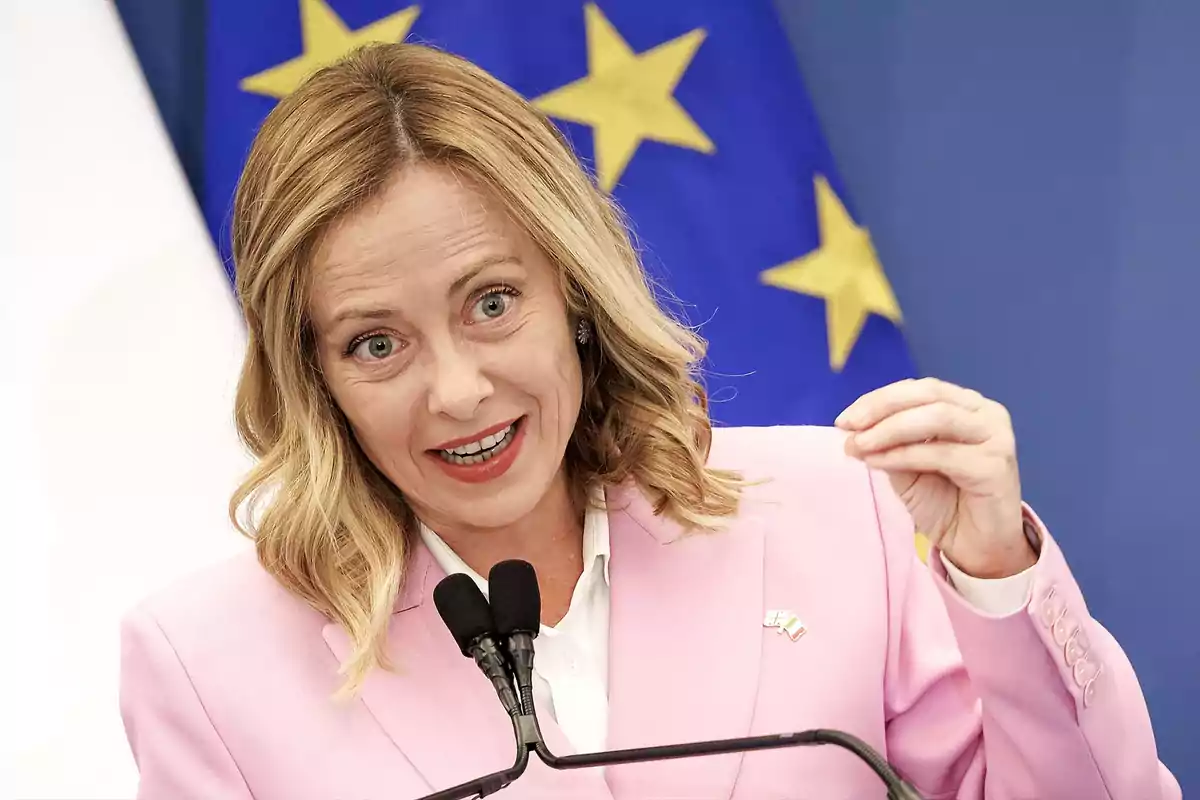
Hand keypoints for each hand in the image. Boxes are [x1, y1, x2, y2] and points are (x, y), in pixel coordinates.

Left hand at [835, 377, 1034, 578]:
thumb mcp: (907, 467)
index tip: (844, 418)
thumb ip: (887, 443)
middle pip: (929, 394)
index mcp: (966, 405)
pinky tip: (877, 462)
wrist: (977, 546)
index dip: (879, 398)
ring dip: (890, 429)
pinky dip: (903, 455)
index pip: (919, 389)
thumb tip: (851, 429)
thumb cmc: (945, 503)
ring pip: (937, 417)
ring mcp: (995, 438)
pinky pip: (941, 454)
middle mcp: (986, 414)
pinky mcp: (995, 467)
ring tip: (859, 445)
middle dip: (882, 407)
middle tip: (848, 426)